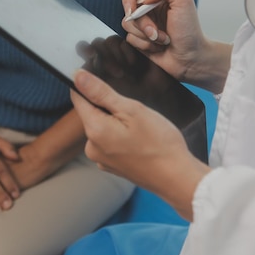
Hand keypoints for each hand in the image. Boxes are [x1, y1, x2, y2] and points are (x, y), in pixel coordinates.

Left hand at [70, 69, 208, 218]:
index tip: (111, 87)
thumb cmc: (159, 144)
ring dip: (118, 122)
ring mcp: (102, 159)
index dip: (92, 86)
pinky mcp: (112, 166)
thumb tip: (78, 77)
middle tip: (136, 112)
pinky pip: (111, 142)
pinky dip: (123, 137)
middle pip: (92, 113)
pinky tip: (140, 140)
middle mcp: (92, 147)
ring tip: (141, 128)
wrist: (176, 178)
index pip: (79, 98)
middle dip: (110, 107)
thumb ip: (102, 93)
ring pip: (104, 128)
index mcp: (94, 130)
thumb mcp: (132, 110)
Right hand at [121, 0, 207, 81]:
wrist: (190, 58)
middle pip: (129, 8)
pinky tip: (158, 47)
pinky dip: (145, 44)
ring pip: (127, 24)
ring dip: (146, 35)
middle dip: (143, 23)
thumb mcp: (183, 0)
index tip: (133, 9)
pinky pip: (130, 39)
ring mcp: (143, 24)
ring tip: (163, 39)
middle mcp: (148, 8)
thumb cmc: (190, 31)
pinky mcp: (139, 39)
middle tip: (156, 32)